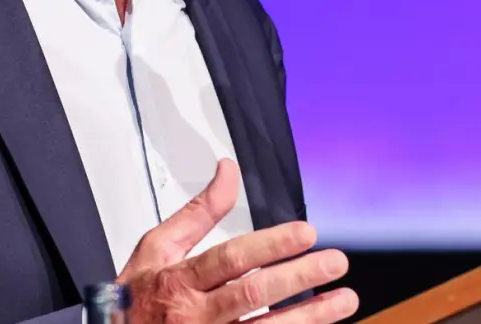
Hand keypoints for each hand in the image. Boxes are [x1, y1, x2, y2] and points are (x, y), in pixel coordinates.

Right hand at [118, 158, 358, 323]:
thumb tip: (228, 171)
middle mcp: (196, 316)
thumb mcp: (158, 247)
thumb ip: (199, 211)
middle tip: (335, 262)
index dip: (270, 246)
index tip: (305, 233)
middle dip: (299, 278)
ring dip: (310, 317)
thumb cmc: (137, 298)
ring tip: (344, 300)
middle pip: (253, 296)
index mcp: (180, 281)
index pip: (231, 259)